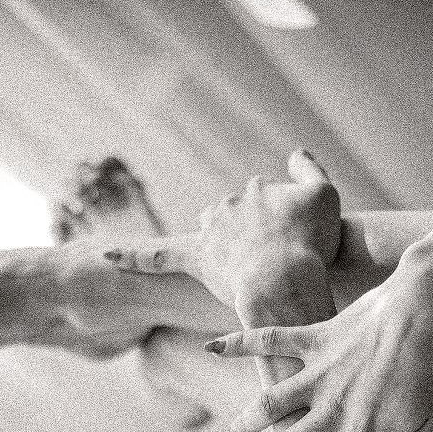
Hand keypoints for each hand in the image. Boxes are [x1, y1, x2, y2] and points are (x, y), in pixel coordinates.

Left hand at [105, 149, 339, 325]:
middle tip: (278, 263)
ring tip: (250, 271)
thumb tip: (295, 151)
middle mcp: (228, 205)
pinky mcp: (194, 259)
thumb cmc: (310, 241)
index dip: (284, 225)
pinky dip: (130, 255)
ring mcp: (210, 231)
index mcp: (256, 189)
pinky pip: (156, 255)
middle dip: (254, 236)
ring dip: (225, 246)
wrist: (284, 279)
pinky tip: (106, 254)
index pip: (267, 200)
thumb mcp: (326, 197)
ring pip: (212, 233)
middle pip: (238, 218)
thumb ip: (310, 170)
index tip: (297, 244)